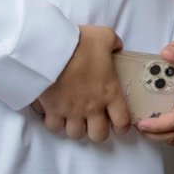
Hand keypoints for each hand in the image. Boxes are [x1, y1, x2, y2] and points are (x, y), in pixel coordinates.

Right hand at [32, 25, 129, 142]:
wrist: (51, 48)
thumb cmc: (80, 43)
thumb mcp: (104, 36)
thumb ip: (114, 43)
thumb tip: (116, 47)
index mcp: (109, 92)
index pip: (122, 121)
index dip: (122, 126)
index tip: (117, 123)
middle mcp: (92, 107)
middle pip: (98, 136)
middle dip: (96, 130)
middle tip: (92, 119)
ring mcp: (71, 111)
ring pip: (75, 134)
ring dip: (75, 126)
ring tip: (72, 115)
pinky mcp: (52, 110)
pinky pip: (54, 126)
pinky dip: (55, 121)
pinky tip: (55, 111)